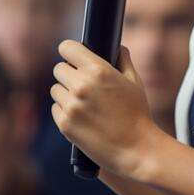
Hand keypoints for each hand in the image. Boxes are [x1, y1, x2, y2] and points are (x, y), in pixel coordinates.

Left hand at [50, 40, 160, 178]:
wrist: (136, 148)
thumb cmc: (138, 113)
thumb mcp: (134, 81)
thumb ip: (124, 59)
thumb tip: (118, 47)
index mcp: (98, 70)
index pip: (67, 48)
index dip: (69, 50)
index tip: (73, 56)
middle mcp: (82, 85)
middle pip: (58, 68)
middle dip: (68, 73)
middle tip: (81, 82)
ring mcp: (71, 106)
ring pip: (55, 89)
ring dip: (66, 93)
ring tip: (83, 101)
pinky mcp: (65, 124)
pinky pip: (56, 108)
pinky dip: (65, 110)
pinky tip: (81, 115)